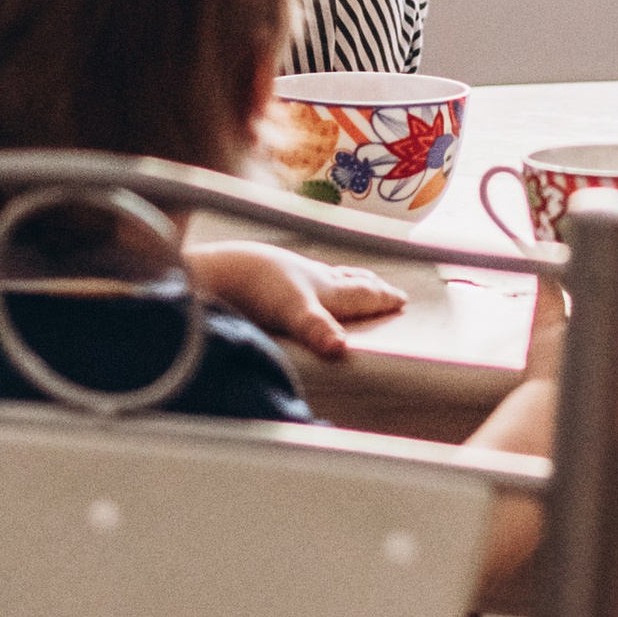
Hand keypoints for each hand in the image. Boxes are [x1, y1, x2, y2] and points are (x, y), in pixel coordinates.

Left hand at [185, 238, 406, 361]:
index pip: (361, 294)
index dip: (382, 298)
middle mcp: (311, 278)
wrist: (216, 268)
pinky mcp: (266, 276)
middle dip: (368, 285)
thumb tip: (340, 348)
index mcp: (324, 288)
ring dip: (342, 279)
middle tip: (383, 286)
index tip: (401, 298)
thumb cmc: (256, 286)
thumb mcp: (292, 311)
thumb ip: (317, 329)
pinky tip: (299, 285)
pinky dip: (311, 281)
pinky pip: (299, 279)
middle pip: (347, 280)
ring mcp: (288, 274)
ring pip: (324, 276)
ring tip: (349, 281)